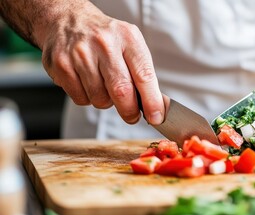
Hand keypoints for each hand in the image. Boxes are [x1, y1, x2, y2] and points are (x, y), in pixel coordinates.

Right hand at [36, 1, 163, 124]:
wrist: (68, 20)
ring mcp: (80, 54)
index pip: (144, 75)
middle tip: (132, 115)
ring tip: (103, 85)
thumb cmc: (106, 38)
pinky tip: (87, 82)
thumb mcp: (130, 46)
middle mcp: (104, 43)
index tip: (156, 117)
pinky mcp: (61, 65)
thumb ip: (143, 74)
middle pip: (121, 91)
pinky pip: (81, 99)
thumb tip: (156, 107)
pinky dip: (87, 98)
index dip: (152, 101)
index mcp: (128, 37)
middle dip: (129, 111)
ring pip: (100, 99)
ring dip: (106, 102)